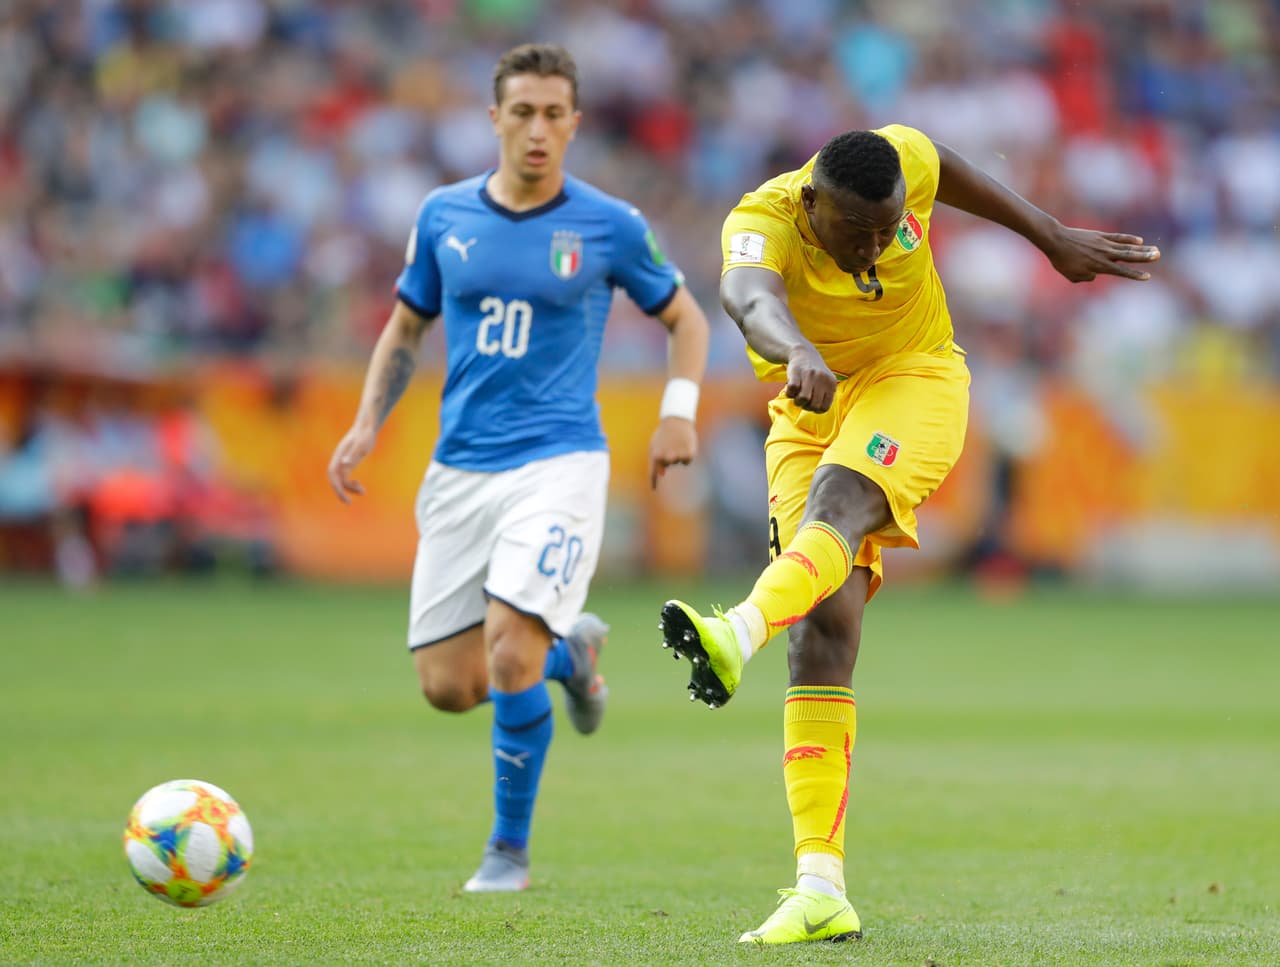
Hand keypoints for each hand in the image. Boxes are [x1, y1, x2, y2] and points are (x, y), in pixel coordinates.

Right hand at [327, 424, 375, 503]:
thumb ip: (353, 454)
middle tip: (349, 502)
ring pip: (341, 479)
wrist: (367, 425)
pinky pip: (345, 477)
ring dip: (349, 488)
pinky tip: (359, 486)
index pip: (334, 475)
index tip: (346, 499)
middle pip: (334, 479)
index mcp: (339, 456)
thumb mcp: (362, 445)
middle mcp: (338, 459)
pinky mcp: (348, 462)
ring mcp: (342, 461)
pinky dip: (351, 483)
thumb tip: (344, 465)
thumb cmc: (365, 434)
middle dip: (340, 492)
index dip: (338, 488)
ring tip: (362, 492)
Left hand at [649, 417, 697, 488]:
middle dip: (668, 457)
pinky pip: (686, 461)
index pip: (653, 472)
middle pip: (667, 464)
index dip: (653, 482)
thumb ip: (657, 460)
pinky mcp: (688, 454)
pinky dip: (686, 456)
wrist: (676, 419)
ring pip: (678, 462)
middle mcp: (666, 457)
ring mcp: (677, 456)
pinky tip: (684, 445)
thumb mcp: (655, 445)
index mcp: (655, 454)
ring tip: (677, 442)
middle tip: (669, 444)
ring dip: (678, 455)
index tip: (653, 490)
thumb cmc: (664, 433)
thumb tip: (662, 474)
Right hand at [785, 344, 836, 411]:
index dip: (815, 409)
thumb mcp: (826, 382)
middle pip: (813, 405)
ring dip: (797, 401)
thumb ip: (826, 396)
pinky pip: (792, 390)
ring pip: (803, 399)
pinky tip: (791, 390)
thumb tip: (819, 410)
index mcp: (831, 383)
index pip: (824, 407)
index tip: (811, 403)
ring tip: (797, 396)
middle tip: (803, 400)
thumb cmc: (814, 373)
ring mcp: (809, 375)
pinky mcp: (796, 372)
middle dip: (806, 406)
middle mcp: (822, 378)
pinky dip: (789, 393)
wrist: (803, 353)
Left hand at [1043, 225, 1160, 282]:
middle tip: (1158, 256)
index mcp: (1099, 266)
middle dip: (1145, 257)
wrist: (1056, 240)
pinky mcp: (1100, 235)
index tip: (1147, 276)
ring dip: (1142, 249)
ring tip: (1155, 249)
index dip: (1135, 274)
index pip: (1121, 271)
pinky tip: (1138, 241)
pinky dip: (1128, 239)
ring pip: (1126, 247)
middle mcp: (1105, 254)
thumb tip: (1094, 275)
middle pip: (1129, 256)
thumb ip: (1087, 277)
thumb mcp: (1073, 275)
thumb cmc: (1062, 260)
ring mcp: (1104, 243)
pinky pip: (1118, 237)